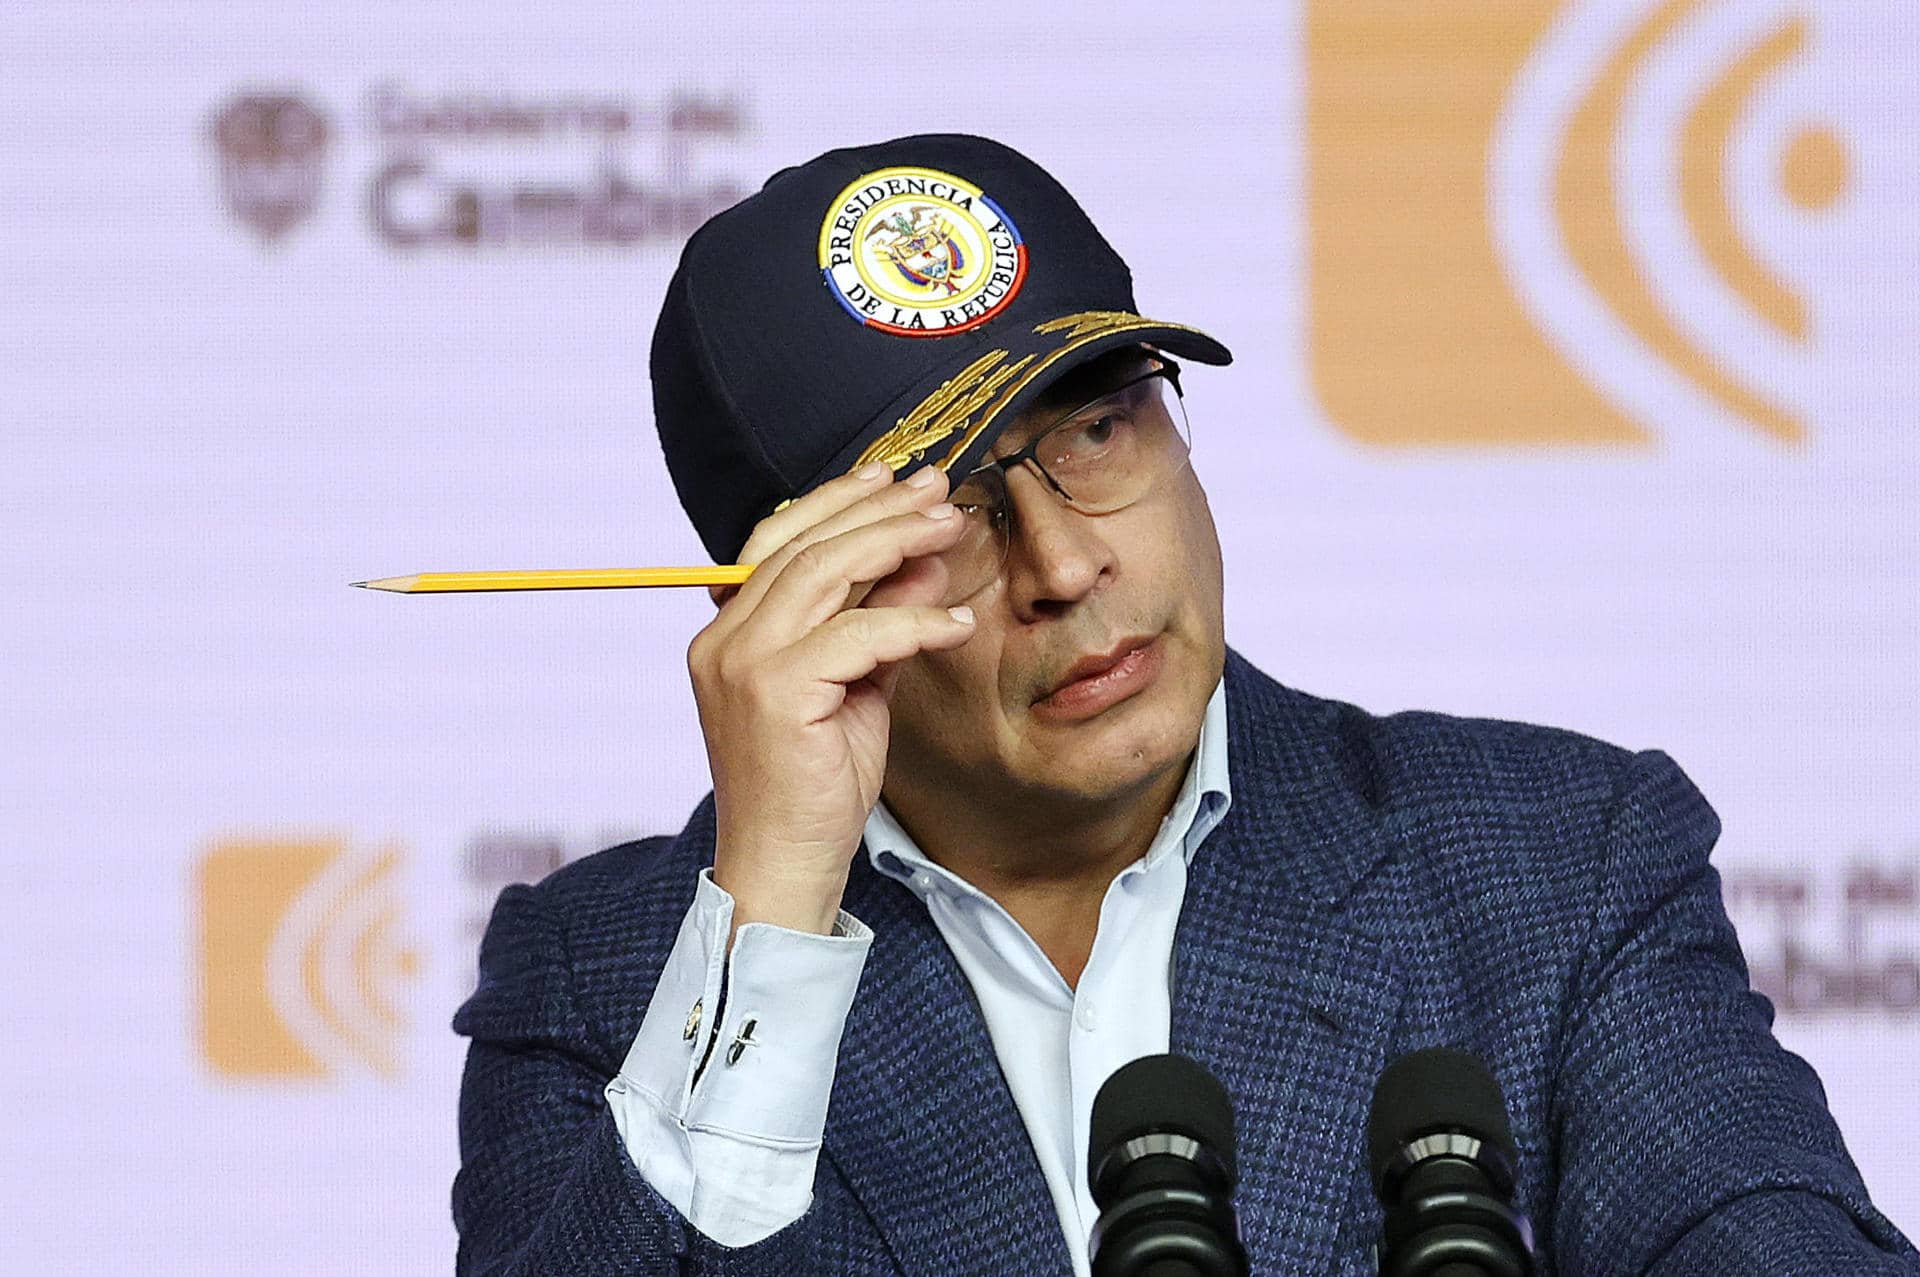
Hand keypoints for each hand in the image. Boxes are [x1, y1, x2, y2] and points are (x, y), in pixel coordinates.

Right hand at [686, 462, 977, 938]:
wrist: (786, 866)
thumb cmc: (816, 785)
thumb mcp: (856, 687)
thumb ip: (878, 622)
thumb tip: (920, 563)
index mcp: (726, 632)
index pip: (778, 541)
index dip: (838, 503)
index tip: (895, 479)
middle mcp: (722, 639)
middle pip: (805, 545)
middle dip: (878, 510)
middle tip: (938, 489)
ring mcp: (742, 663)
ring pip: (825, 574)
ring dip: (897, 542)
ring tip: (951, 526)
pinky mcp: (776, 692)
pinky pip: (857, 636)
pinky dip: (912, 623)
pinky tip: (955, 623)